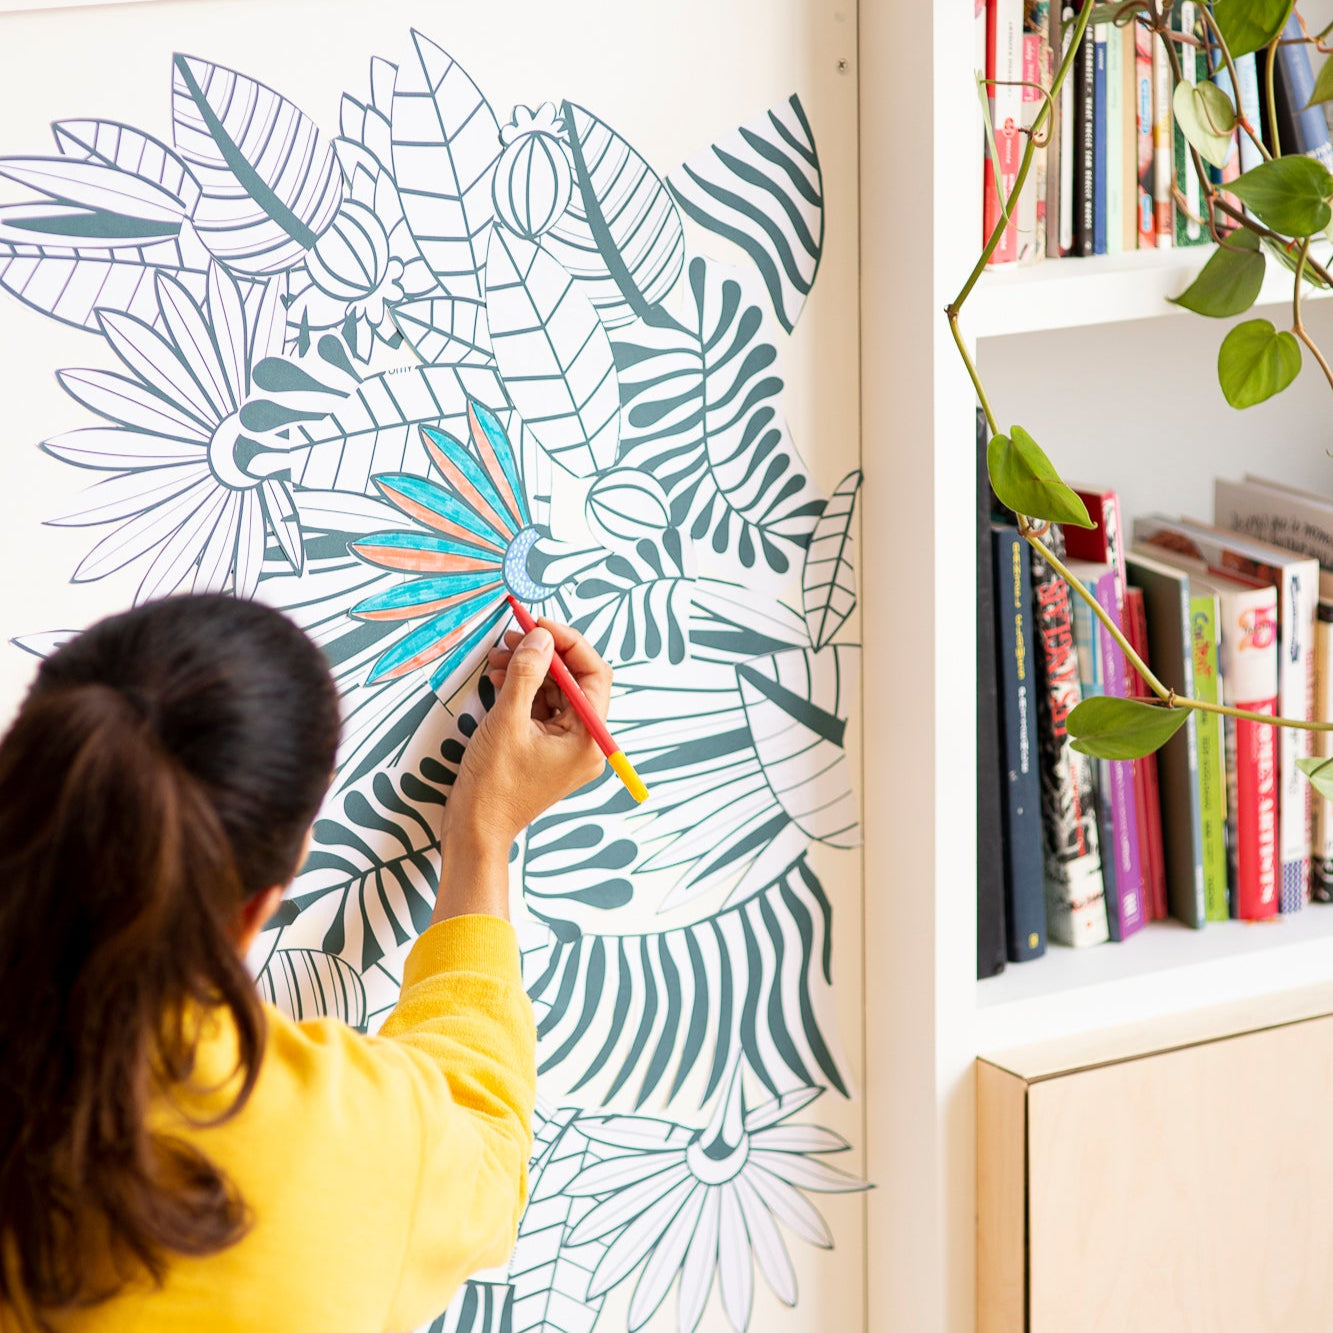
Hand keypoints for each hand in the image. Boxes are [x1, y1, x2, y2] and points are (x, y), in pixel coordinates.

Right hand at [444, 619, 610, 853]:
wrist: (475, 830)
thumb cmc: (493, 785)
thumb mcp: (508, 720)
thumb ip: (527, 673)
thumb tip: (541, 638)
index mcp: (588, 738)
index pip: (594, 674)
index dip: (568, 643)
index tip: (539, 625)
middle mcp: (585, 742)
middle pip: (575, 681)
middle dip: (543, 655)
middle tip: (513, 636)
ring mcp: (566, 747)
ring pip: (555, 692)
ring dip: (528, 670)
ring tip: (497, 658)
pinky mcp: (547, 749)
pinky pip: (541, 709)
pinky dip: (522, 690)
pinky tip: (498, 679)